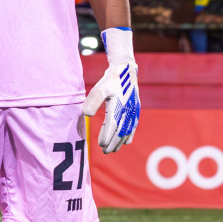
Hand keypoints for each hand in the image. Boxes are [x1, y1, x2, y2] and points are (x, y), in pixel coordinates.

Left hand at [83, 27, 139, 153]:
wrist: (126, 70)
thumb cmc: (110, 80)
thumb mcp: (100, 88)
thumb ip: (93, 101)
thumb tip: (86, 115)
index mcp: (119, 105)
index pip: (113, 124)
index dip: (107, 135)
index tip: (101, 145)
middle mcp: (128, 109)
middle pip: (121, 130)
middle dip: (113, 142)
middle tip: (106, 152)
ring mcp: (134, 110)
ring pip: (128, 129)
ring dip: (121, 140)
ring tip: (113, 150)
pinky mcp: (136, 109)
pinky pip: (133, 125)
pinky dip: (130, 134)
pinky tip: (127, 142)